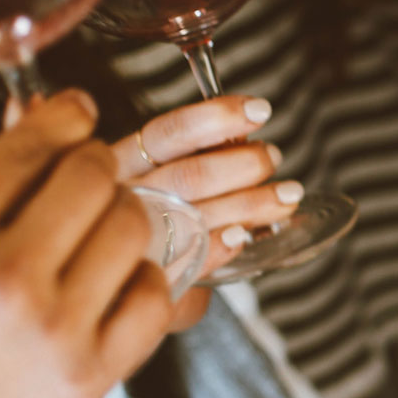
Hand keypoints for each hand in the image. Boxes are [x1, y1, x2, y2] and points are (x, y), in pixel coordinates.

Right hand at [0, 90, 171, 397]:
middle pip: (96, 177)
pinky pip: (155, 294)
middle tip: (88, 180)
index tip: (80, 114)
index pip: (34, 145)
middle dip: (97, 168)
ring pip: (134, 227)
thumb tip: (48, 111)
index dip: (69, 117)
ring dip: (124, 219)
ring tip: (98, 233)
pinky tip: (114, 284)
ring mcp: (52, 326)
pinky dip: (142, 280)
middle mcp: (0, 275)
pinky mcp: (91, 371)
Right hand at [112, 94, 292, 323]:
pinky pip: (192, 260)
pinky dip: (223, 244)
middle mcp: (124, 200)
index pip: (166, 134)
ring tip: (288, 194)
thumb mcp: (155, 174)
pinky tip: (244, 235)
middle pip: (189, 175)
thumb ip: (192, 153)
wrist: (110, 288)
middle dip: (244, 164)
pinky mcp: (150, 278)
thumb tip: (243, 137)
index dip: (214, 118)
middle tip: (273, 156)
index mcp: (120, 163)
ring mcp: (135, 241)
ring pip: (197, 216)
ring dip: (252, 203)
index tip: (259, 110)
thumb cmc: (143, 216)